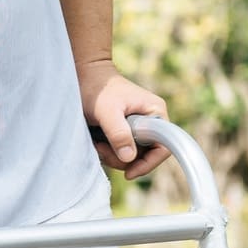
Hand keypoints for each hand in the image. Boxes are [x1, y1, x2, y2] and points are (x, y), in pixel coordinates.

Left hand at [79, 59, 169, 180]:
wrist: (84, 74)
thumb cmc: (96, 88)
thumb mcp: (106, 111)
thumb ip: (118, 133)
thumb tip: (129, 159)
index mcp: (156, 112)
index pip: (164, 147)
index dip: (149, 163)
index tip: (129, 173)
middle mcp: (152, 120)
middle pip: (146, 155)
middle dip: (123, 159)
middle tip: (102, 149)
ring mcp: (140, 126)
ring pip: (132, 155)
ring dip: (113, 156)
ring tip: (97, 143)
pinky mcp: (127, 130)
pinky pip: (123, 150)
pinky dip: (109, 151)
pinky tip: (97, 142)